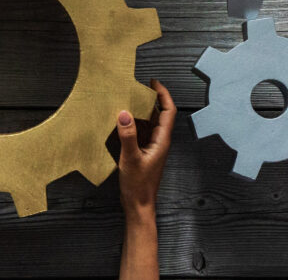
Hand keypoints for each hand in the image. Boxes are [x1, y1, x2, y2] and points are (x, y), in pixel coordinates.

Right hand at [117, 80, 175, 279]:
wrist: (138, 205)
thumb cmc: (138, 184)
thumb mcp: (131, 158)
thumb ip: (128, 135)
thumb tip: (124, 112)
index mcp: (162, 140)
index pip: (167, 111)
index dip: (163, 95)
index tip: (152, 82)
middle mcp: (158, 140)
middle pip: (158, 114)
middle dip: (149, 98)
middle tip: (134, 86)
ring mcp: (150, 145)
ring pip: (147, 121)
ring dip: (139, 109)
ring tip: (125, 97)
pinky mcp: (142, 150)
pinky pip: (139, 130)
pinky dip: (132, 121)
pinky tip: (120, 118)